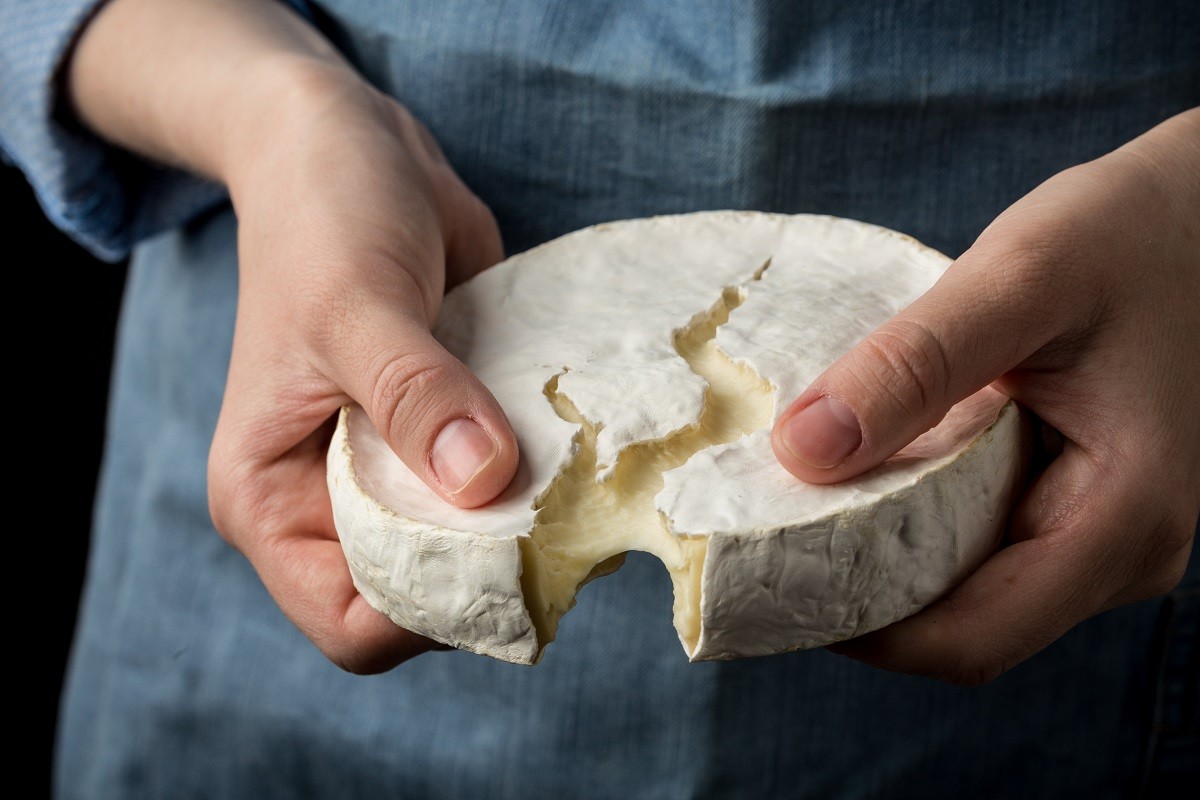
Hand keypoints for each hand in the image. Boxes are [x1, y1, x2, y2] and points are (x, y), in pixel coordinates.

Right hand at [69, 0, 518, 673]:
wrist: (352, 150)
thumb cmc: (323, 220)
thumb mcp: (357, 305)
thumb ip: (415, 397)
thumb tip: (484, 481)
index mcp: (272, 501)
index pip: (352, 621)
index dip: (429, 609)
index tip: (507, 553)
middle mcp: (330, 503)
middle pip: (424, 594)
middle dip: (492, 570)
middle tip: (564, 514)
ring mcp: (395, 472)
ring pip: (473, 546)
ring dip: (529, 522)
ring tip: (580, 475)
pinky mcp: (448, 434)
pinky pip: (502, 485)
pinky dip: (543, 475)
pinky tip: (580, 441)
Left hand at [772, 109, 1199, 683]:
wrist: (1199, 211)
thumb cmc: (1128, 233)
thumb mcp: (1020, 278)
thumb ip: (913, 363)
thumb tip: (802, 450)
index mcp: (1123, 520)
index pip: (972, 638)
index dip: (862, 630)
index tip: (771, 581)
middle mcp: (1123, 552)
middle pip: (966, 627)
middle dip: (861, 599)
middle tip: (765, 544)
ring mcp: (1102, 535)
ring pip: (971, 592)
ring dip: (883, 563)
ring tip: (798, 510)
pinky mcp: (1077, 504)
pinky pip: (983, 545)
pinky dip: (914, 526)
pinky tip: (862, 478)